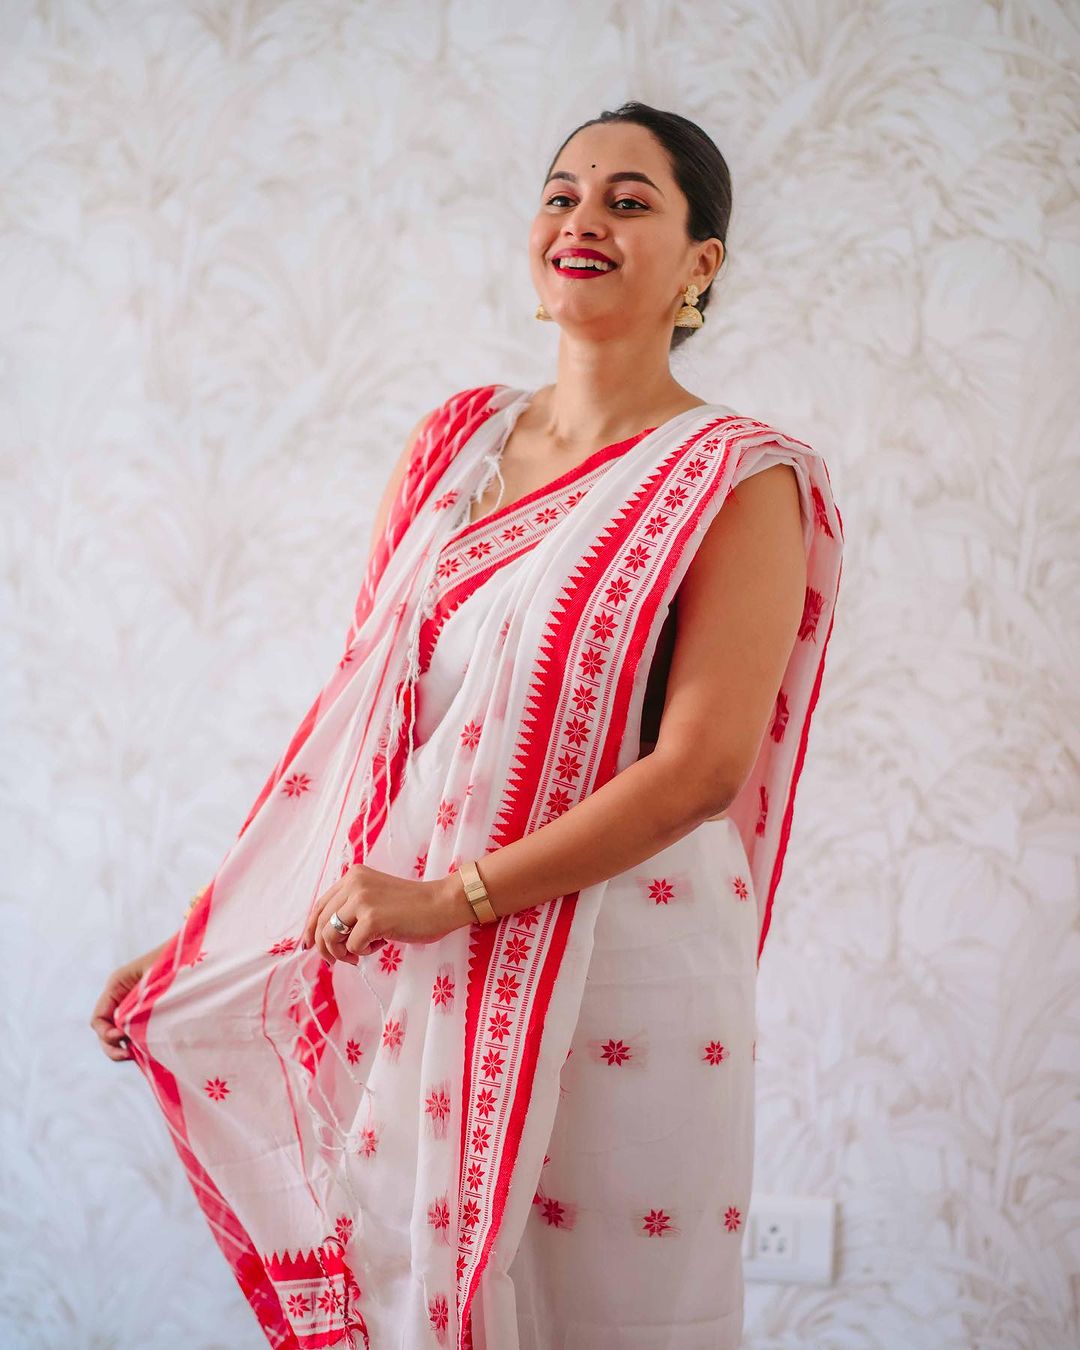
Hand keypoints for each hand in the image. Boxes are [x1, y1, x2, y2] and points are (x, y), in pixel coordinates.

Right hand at [89, 940, 167, 1061]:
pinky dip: (137, 1041)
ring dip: (125, 1046)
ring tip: (138, 1054)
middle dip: (113, 1045)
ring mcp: (134, 1004)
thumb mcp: (154, 980)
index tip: (122, 1037)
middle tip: (128, 1054)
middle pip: (106, 1029)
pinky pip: (136, 1029)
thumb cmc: (177, 958)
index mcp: (117, 985)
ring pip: (120, 1032)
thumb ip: (139, 1004)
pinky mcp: (148, 1010)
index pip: (99, 1018)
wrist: (197, 950)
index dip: (105, 1033)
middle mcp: (121, 996)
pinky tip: (148, 1048)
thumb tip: (126, 1032)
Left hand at [301, 864, 470, 964]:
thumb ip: (352, 910)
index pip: (319, 905)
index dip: (310, 929)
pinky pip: (353, 947)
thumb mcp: (375, 899)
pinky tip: (381, 944)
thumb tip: (325, 939)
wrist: (442, 903)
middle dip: (325, 948)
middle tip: (339, 961)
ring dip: (343, 953)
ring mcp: (362, 899)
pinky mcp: (372, 917)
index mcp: (353, 876)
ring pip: (330, 936)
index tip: (309, 946)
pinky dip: (364, 952)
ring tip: (362, 953)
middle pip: (320, 923)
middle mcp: (353, 883)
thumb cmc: (413, 907)